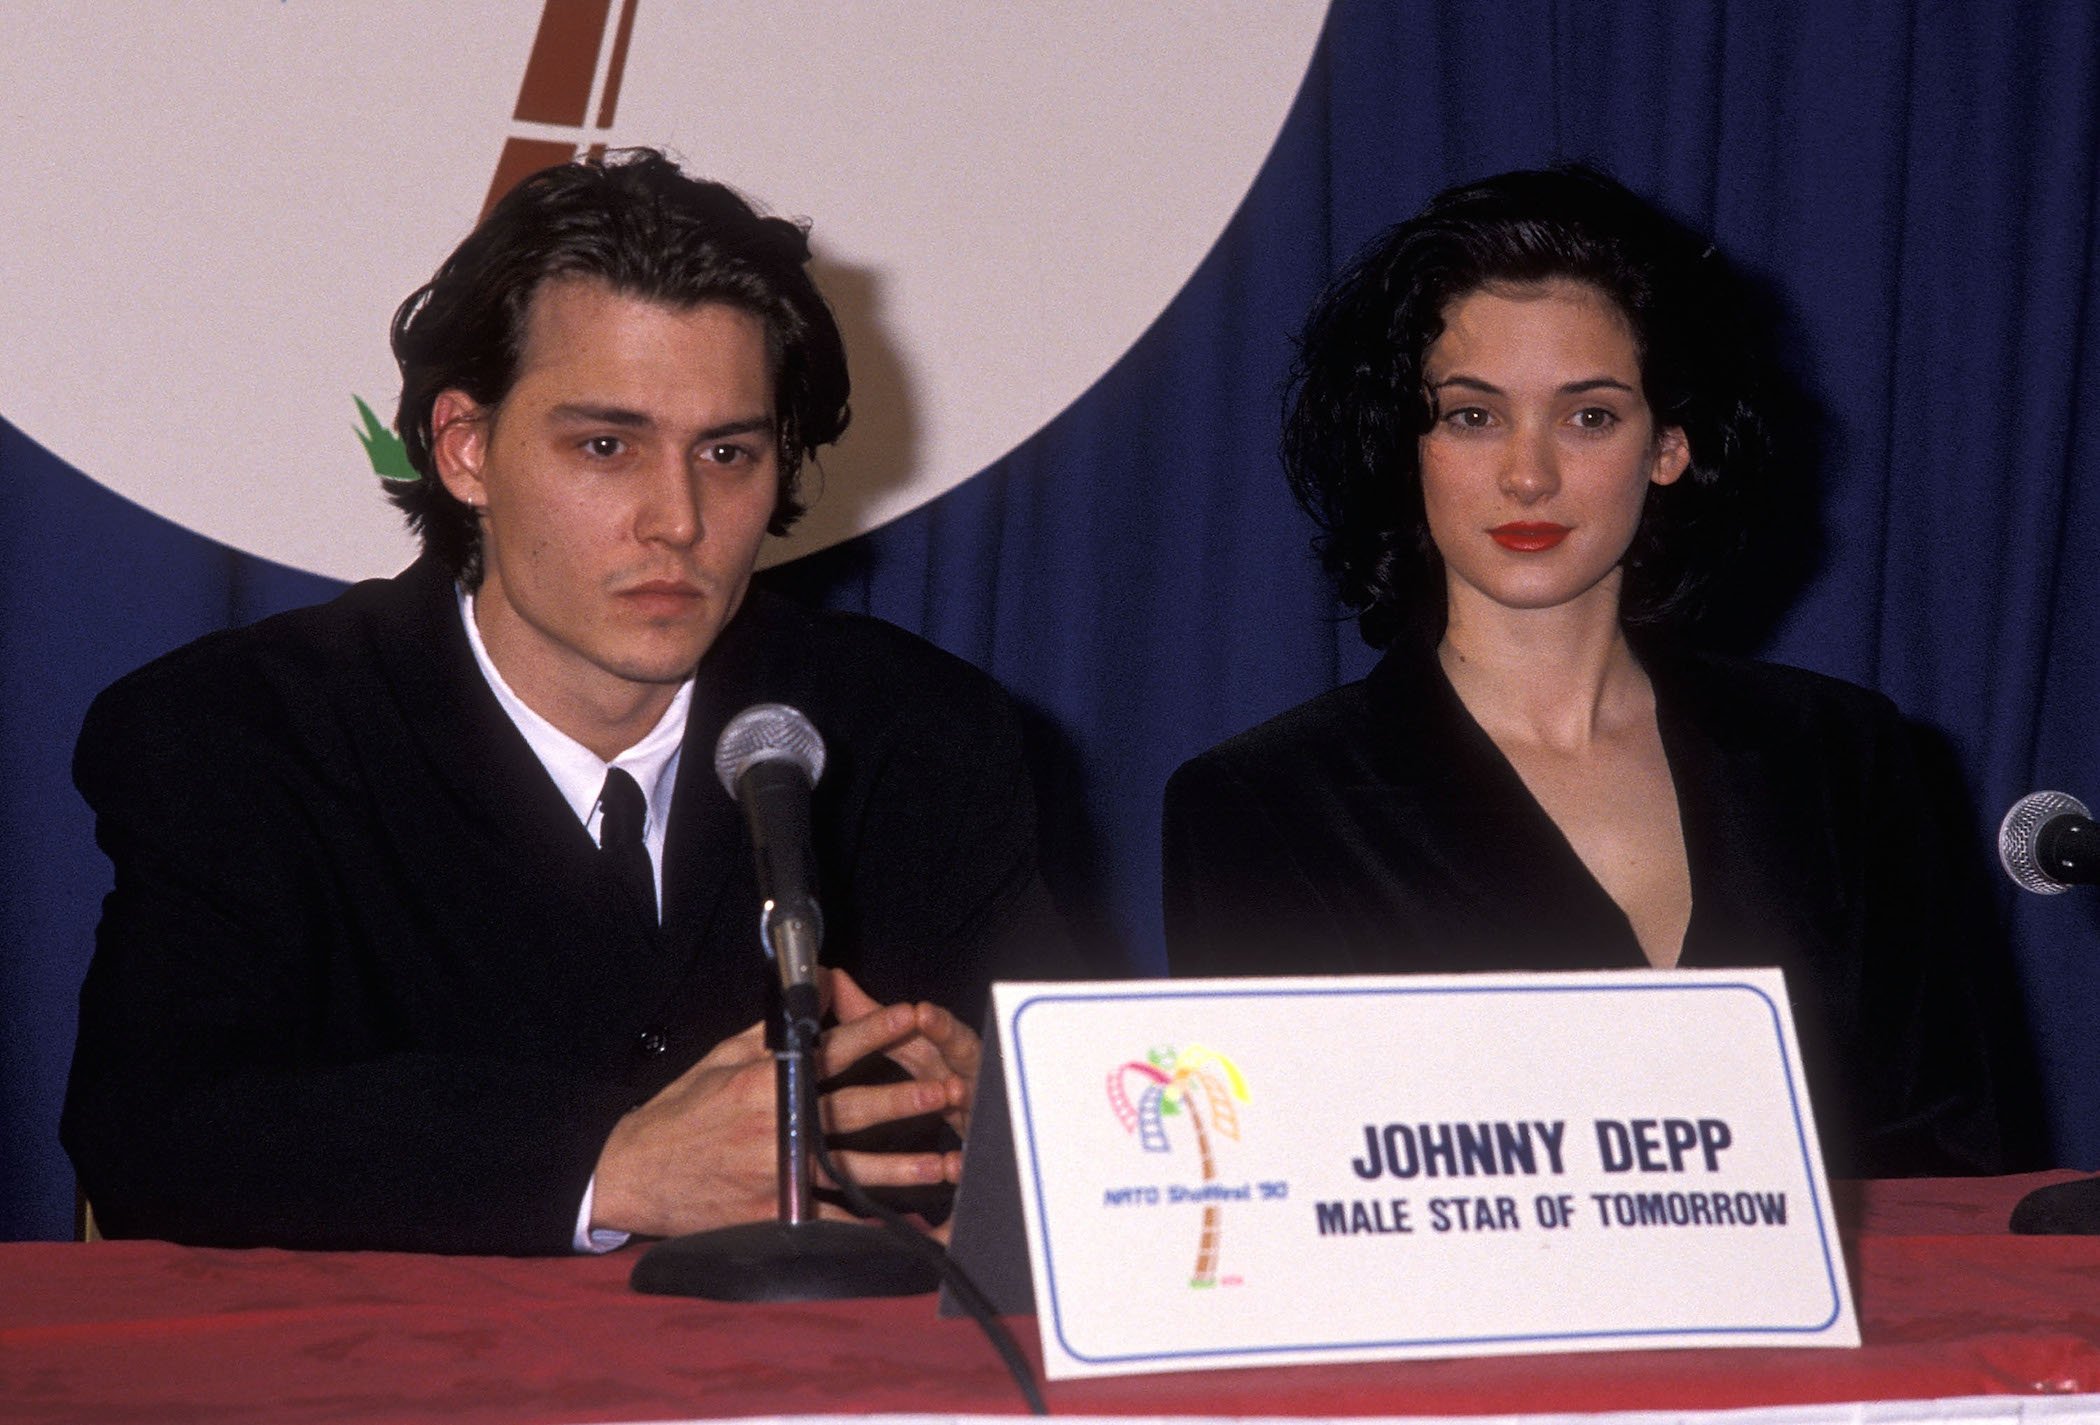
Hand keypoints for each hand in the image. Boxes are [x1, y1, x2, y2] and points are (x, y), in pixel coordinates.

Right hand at [589, 985, 976, 1238]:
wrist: (638, 1175)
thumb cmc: (683, 1111)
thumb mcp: (723, 1057)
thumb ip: (776, 1027)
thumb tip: (819, 984)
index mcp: (763, 1083)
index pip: (831, 1051)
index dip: (875, 1031)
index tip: (913, 1016)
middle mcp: (775, 1128)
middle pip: (851, 1112)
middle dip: (904, 1099)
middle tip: (947, 1090)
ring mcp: (776, 1175)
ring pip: (849, 1170)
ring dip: (900, 1167)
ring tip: (941, 1164)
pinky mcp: (774, 1212)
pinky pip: (828, 1221)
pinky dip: (865, 1225)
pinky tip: (900, 1225)